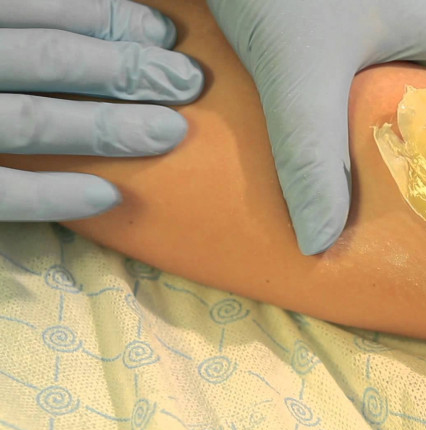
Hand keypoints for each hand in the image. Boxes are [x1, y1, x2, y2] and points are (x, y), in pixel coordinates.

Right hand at [0, 0, 203, 220]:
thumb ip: (30, 31)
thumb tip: (114, 36)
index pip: (45, 11)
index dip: (107, 17)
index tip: (165, 32)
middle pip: (49, 57)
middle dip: (125, 67)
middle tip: (189, 81)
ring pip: (30, 120)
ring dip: (105, 125)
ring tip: (171, 132)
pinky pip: (2, 191)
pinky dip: (52, 195)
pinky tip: (108, 196)